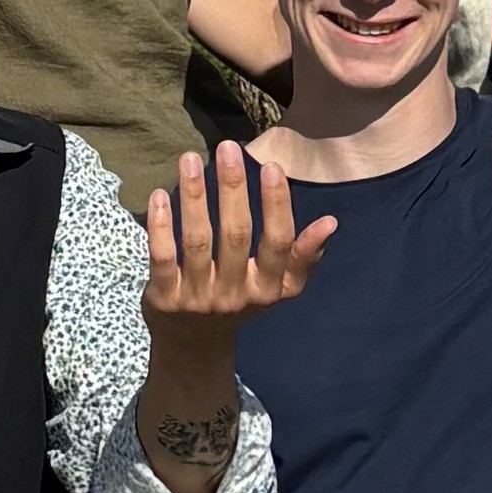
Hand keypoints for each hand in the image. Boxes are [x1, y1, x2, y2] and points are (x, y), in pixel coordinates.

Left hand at [144, 143, 335, 336]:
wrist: (192, 344)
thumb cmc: (238, 299)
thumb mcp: (275, 286)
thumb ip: (301, 257)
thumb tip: (331, 224)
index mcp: (267, 289)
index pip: (278, 243)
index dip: (276, 204)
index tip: (271, 166)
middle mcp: (235, 296)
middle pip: (236, 235)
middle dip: (233, 188)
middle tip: (228, 148)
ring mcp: (198, 300)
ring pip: (198, 241)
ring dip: (195, 196)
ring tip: (190, 159)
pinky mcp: (164, 300)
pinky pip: (163, 257)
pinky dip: (161, 225)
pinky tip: (160, 194)